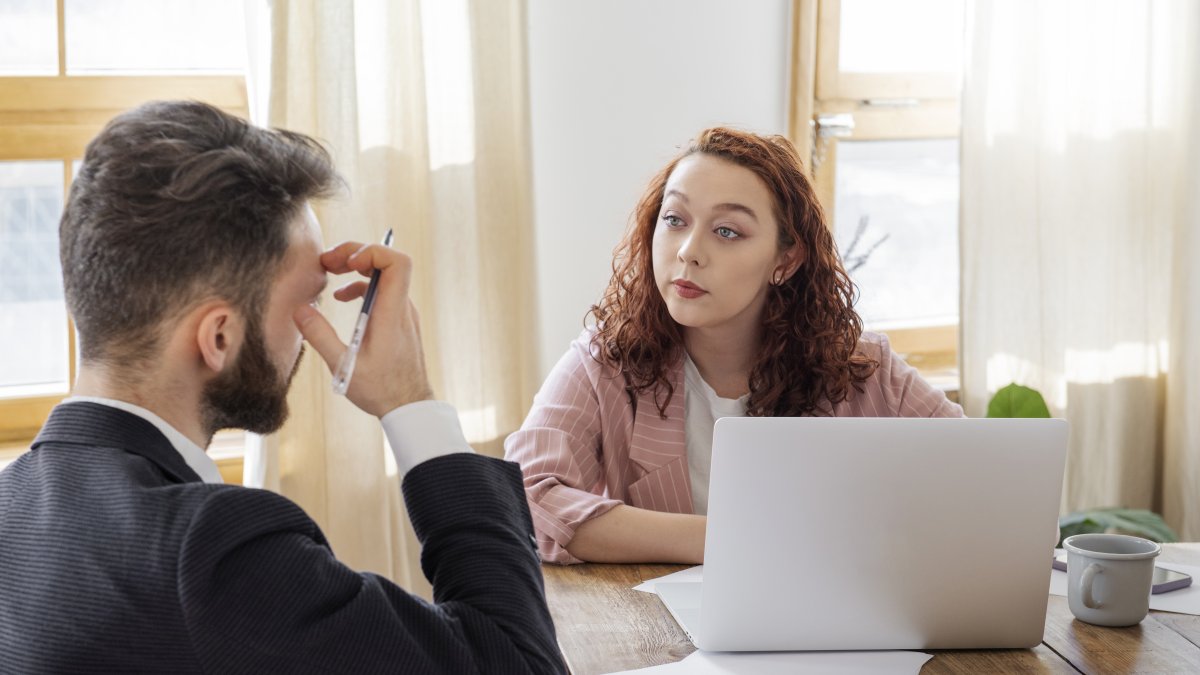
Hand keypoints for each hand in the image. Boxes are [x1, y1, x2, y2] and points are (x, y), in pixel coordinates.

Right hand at [293, 240, 433, 416]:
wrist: (409, 407)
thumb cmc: (380, 391)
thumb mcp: (343, 367)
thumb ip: (320, 337)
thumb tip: (300, 309)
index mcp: (392, 315)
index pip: (397, 264)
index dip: (372, 253)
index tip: (346, 263)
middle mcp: (402, 309)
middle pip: (387, 262)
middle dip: (355, 254)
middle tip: (326, 261)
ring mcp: (404, 313)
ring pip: (384, 275)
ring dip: (356, 269)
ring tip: (328, 272)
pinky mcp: (400, 320)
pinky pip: (383, 291)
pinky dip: (361, 285)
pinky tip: (341, 297)